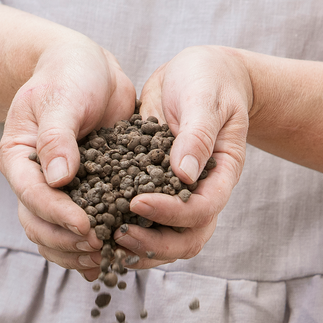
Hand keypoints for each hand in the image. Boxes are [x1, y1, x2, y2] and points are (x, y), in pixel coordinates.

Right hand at [0, 37, 136, 274]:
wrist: (88, 69)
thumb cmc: (69, 74)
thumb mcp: (62, 97)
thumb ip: (58, 136)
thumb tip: (58, 179)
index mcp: (19, 158)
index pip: (32, 194)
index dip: (58, 214)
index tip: (86, 226)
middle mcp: (33, 180)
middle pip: (37, 224)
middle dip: (66, 240)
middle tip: (98, 245)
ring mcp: (56, 191)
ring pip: (53, 235)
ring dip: (75, 252)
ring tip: (104, 257)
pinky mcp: (81, 194)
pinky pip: (77, 230)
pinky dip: (88, 248)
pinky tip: (108, 264)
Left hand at [120, 46, 250, 269]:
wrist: (198, 73)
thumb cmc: (208, 79)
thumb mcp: (204, 99)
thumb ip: (197, 134)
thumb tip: (184, 173)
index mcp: (221, 174)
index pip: (203, 210)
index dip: (172, 213)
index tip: (138, 202)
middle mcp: (203, 193)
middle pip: (188, 239)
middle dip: (154, 243)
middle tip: (118, 235)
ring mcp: (181, 197)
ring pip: (168, 241)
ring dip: (140, 248)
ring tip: (107, 242)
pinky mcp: (158, 192)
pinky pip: (148, 224)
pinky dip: (127, 232)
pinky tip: (101, 232)